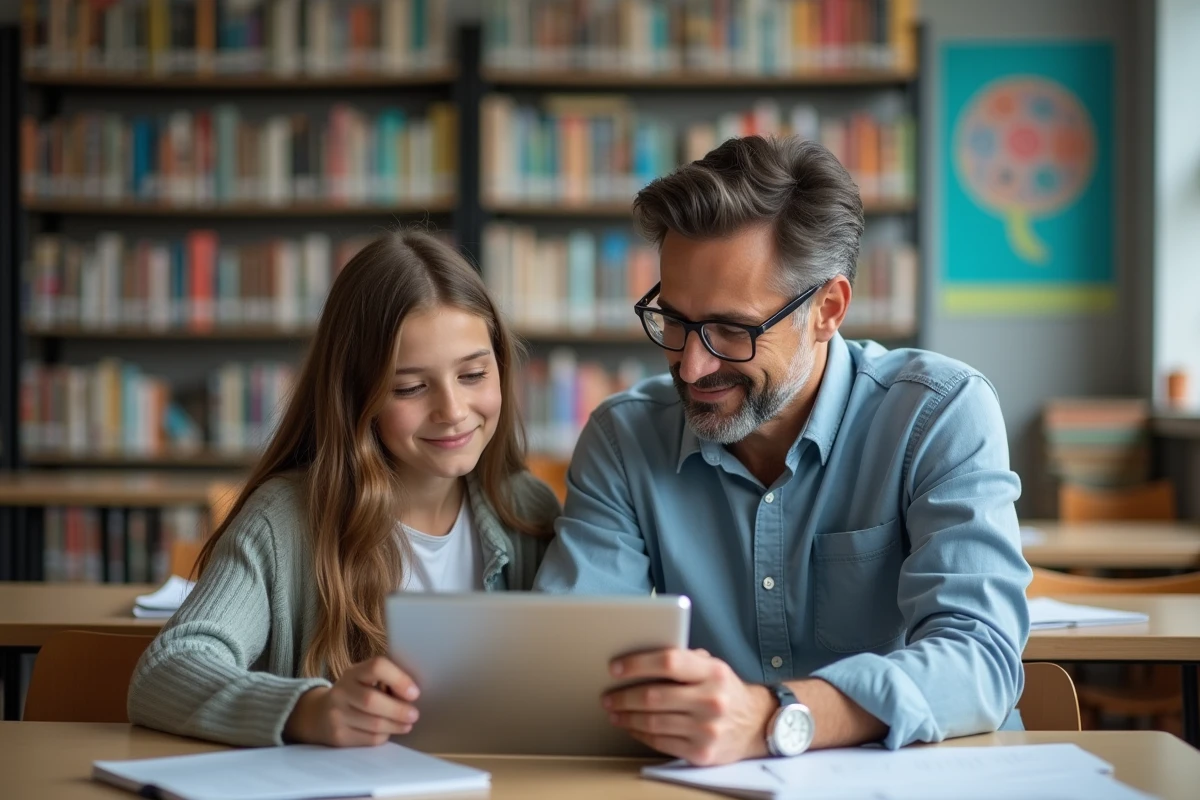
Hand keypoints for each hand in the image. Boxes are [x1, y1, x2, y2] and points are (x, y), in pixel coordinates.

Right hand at [284, 656, 420, 746]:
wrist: (319, 715)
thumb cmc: (354, 693)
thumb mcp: (364, 679)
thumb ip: (385, 680)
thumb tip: (413, 694)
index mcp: (353, 672)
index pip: (376, 667)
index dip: (399, 679)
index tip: (414, 693)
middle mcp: (341, 692)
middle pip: (372, 700)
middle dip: (398, 710)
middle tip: (414, 714)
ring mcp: (337, 715)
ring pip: (373, 724)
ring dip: (396, 725)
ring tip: (407, 724)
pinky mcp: (338, 737)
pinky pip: (369, 739)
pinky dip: (384, 736)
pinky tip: (389, 731)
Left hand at [602, 648, 775, 765]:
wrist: (756, 725)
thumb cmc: (725, 690)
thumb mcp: (712, 667)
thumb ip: (684, 660)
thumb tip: (640, 657)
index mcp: (713, 672)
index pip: (669, 662)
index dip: (637, 664)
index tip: (615, 668)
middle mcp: (712, 700)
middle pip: (654, 696)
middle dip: (623, 696)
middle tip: (607, 695)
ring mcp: (707, 729)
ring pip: (653, 722)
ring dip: (627, 717)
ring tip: (614, 711)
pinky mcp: (702, 752)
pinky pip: (661, 742)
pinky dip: (640, 734)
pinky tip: (632, 727)